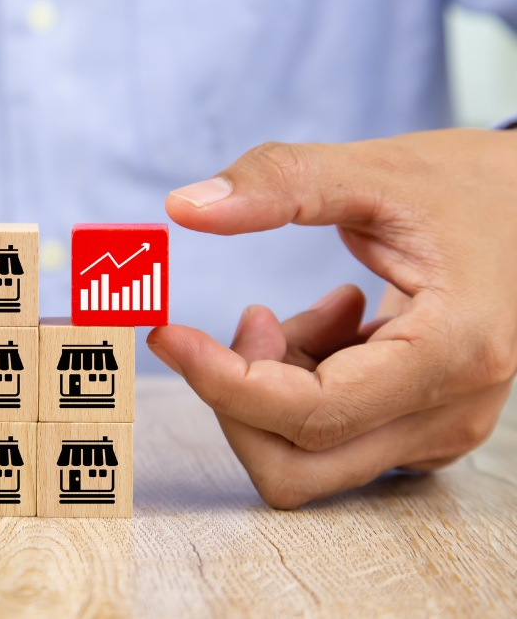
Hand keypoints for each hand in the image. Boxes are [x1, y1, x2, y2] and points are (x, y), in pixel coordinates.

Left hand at [147, 129, 516, 507]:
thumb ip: (280, 182)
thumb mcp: (376, 172)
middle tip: (254, 318)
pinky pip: (331, 439)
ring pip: (306, 459)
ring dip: (274, 387)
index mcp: (451, 351)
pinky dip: (303, 386)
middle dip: (239, 397)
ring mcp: (438, 430)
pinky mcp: (422, 428)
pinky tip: (338, 323)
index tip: (168, 334)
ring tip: (310, 311)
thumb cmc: (468, 187)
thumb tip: (183, 207)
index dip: (219, 381)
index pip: (309, 413)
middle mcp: (449, 413)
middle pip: (294, 463)